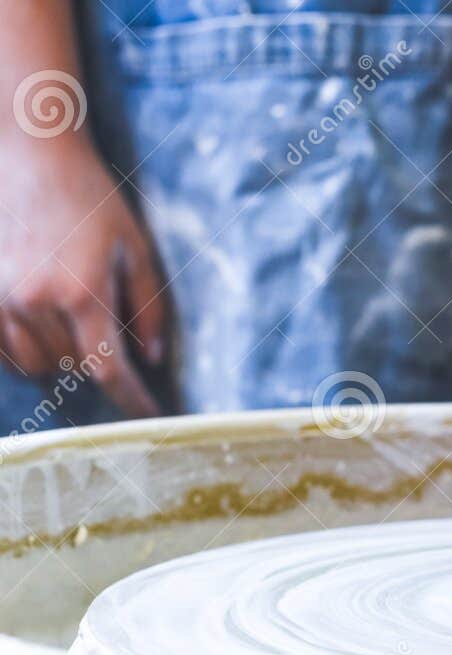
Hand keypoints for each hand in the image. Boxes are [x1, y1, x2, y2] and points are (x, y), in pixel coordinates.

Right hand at [0, 138, 164, 415]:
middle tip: (106, 337)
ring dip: (58, 359)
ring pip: (34, 364)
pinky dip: (22, 352)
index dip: (131, 399)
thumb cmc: (90, 199)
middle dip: (94, 363)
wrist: (30, 155)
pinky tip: (40, 329)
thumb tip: (151, 358)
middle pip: (71, 368)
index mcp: (81, 292)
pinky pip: (1, 351)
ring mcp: (0, 297)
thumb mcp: (135, 249)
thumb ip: (149, 307)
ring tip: (72, 325)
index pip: (108, 369)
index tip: (148, 416)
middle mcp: (35, 301)